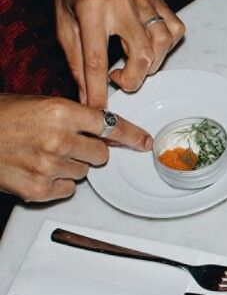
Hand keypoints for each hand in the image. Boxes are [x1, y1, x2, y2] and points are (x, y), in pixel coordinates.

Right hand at [0, 95, 151, 201]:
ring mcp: (49, 166)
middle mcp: (59, 139)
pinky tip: (37, 171)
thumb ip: (74, 116)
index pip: (110, 125)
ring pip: (85, 173)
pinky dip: (57, 184)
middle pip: (101, 154)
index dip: (130, 135)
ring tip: (43, 155)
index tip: (144, 142)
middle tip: (67, 145)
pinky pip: (67, 190)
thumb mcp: (37, 104)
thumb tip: (106, 129)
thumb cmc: (0, 118)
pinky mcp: (39, 189)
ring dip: (72, 167)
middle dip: (91, 151)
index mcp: (60, 112)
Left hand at [55, 0, 185, 107]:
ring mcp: (145, 0)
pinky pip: (173, 30)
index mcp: (91, 8)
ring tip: (134, 62)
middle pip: (140, 55)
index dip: (98, 90)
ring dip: (150, 64)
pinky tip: (150, 46)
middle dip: (133, 79)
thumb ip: (75, 59)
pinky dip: (165, 46)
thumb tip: (86, 94)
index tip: (99, 109)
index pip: (96, 60)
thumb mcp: (64, 21)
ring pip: (161, 45)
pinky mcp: (159, 1)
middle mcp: (122, 3)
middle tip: (120, 79)